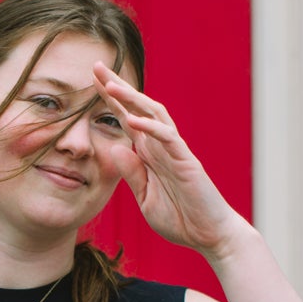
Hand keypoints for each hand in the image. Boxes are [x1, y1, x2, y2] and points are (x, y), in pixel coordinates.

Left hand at [94, 63, 248, 261]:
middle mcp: (161, 146)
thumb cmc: (180, 217)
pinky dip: (150, 127)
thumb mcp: (145, 197)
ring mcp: (175, 151)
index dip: (110, 100)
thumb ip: (131, 173)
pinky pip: (168, 138)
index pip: (126, 119)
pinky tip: (133, 120)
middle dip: (117, 87)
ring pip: (154, 115)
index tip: (92, 80)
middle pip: (138, 108)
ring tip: (111, 84)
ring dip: (132, 99)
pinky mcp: (186, 161)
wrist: (210, 236)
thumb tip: (113, 148)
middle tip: (97, 66)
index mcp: (149, 154)